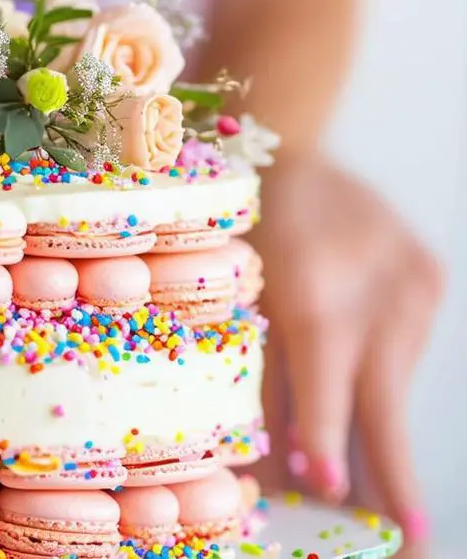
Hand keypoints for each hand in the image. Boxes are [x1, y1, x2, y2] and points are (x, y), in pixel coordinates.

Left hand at [247, 154, 440, 544]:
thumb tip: (277, 459)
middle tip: (413, 540)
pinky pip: (404, 347)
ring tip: (369, 476)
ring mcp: (413, 287)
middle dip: (392, 478)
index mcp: (316, 300)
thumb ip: (263, 376)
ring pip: (393, 380)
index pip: (325, 395)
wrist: (295, 152)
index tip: (331, 493)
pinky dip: (378, 368)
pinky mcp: (432, 278)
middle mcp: (376, 296)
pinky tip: (355, 362)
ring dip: (374, 419)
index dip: (325, 447)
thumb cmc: (247, 228)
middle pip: (385, 407)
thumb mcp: (240, 297)